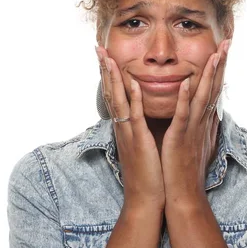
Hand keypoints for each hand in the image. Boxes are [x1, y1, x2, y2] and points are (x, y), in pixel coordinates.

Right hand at [96, 46, 165, 211]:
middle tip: (98, 48)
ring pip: (118, 100)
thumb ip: (139, 130)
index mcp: (125, 128)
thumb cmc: (147, 174)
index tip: (106, 57)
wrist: (145, 199)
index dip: (109, 76)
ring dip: (113, 77)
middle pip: (111, 93)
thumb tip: (141, 117)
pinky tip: (132, 81)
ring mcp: (129, 133)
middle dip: (105, 69)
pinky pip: (135, 116)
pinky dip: (134, 97)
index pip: (115, 96)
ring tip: (108, 56)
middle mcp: (123, 127)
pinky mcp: (139, 141)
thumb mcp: (141, 147)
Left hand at [161, 39, 230, 205]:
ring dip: (209, 75)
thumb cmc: (184, 169)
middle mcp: (202, 122)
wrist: (183, 194)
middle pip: (213, 88)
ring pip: (203, 97)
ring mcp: (193, 129)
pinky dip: (185, 98)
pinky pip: (183, 115)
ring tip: (215, 54)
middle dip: (220, 64)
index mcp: (202, 121)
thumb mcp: (193, 141)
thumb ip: (197, 124)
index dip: (219, 69)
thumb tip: (203, 112)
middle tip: (227, 42)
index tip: (224, 50)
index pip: (213, 90)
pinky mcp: (180, 137)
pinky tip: (187, 82)